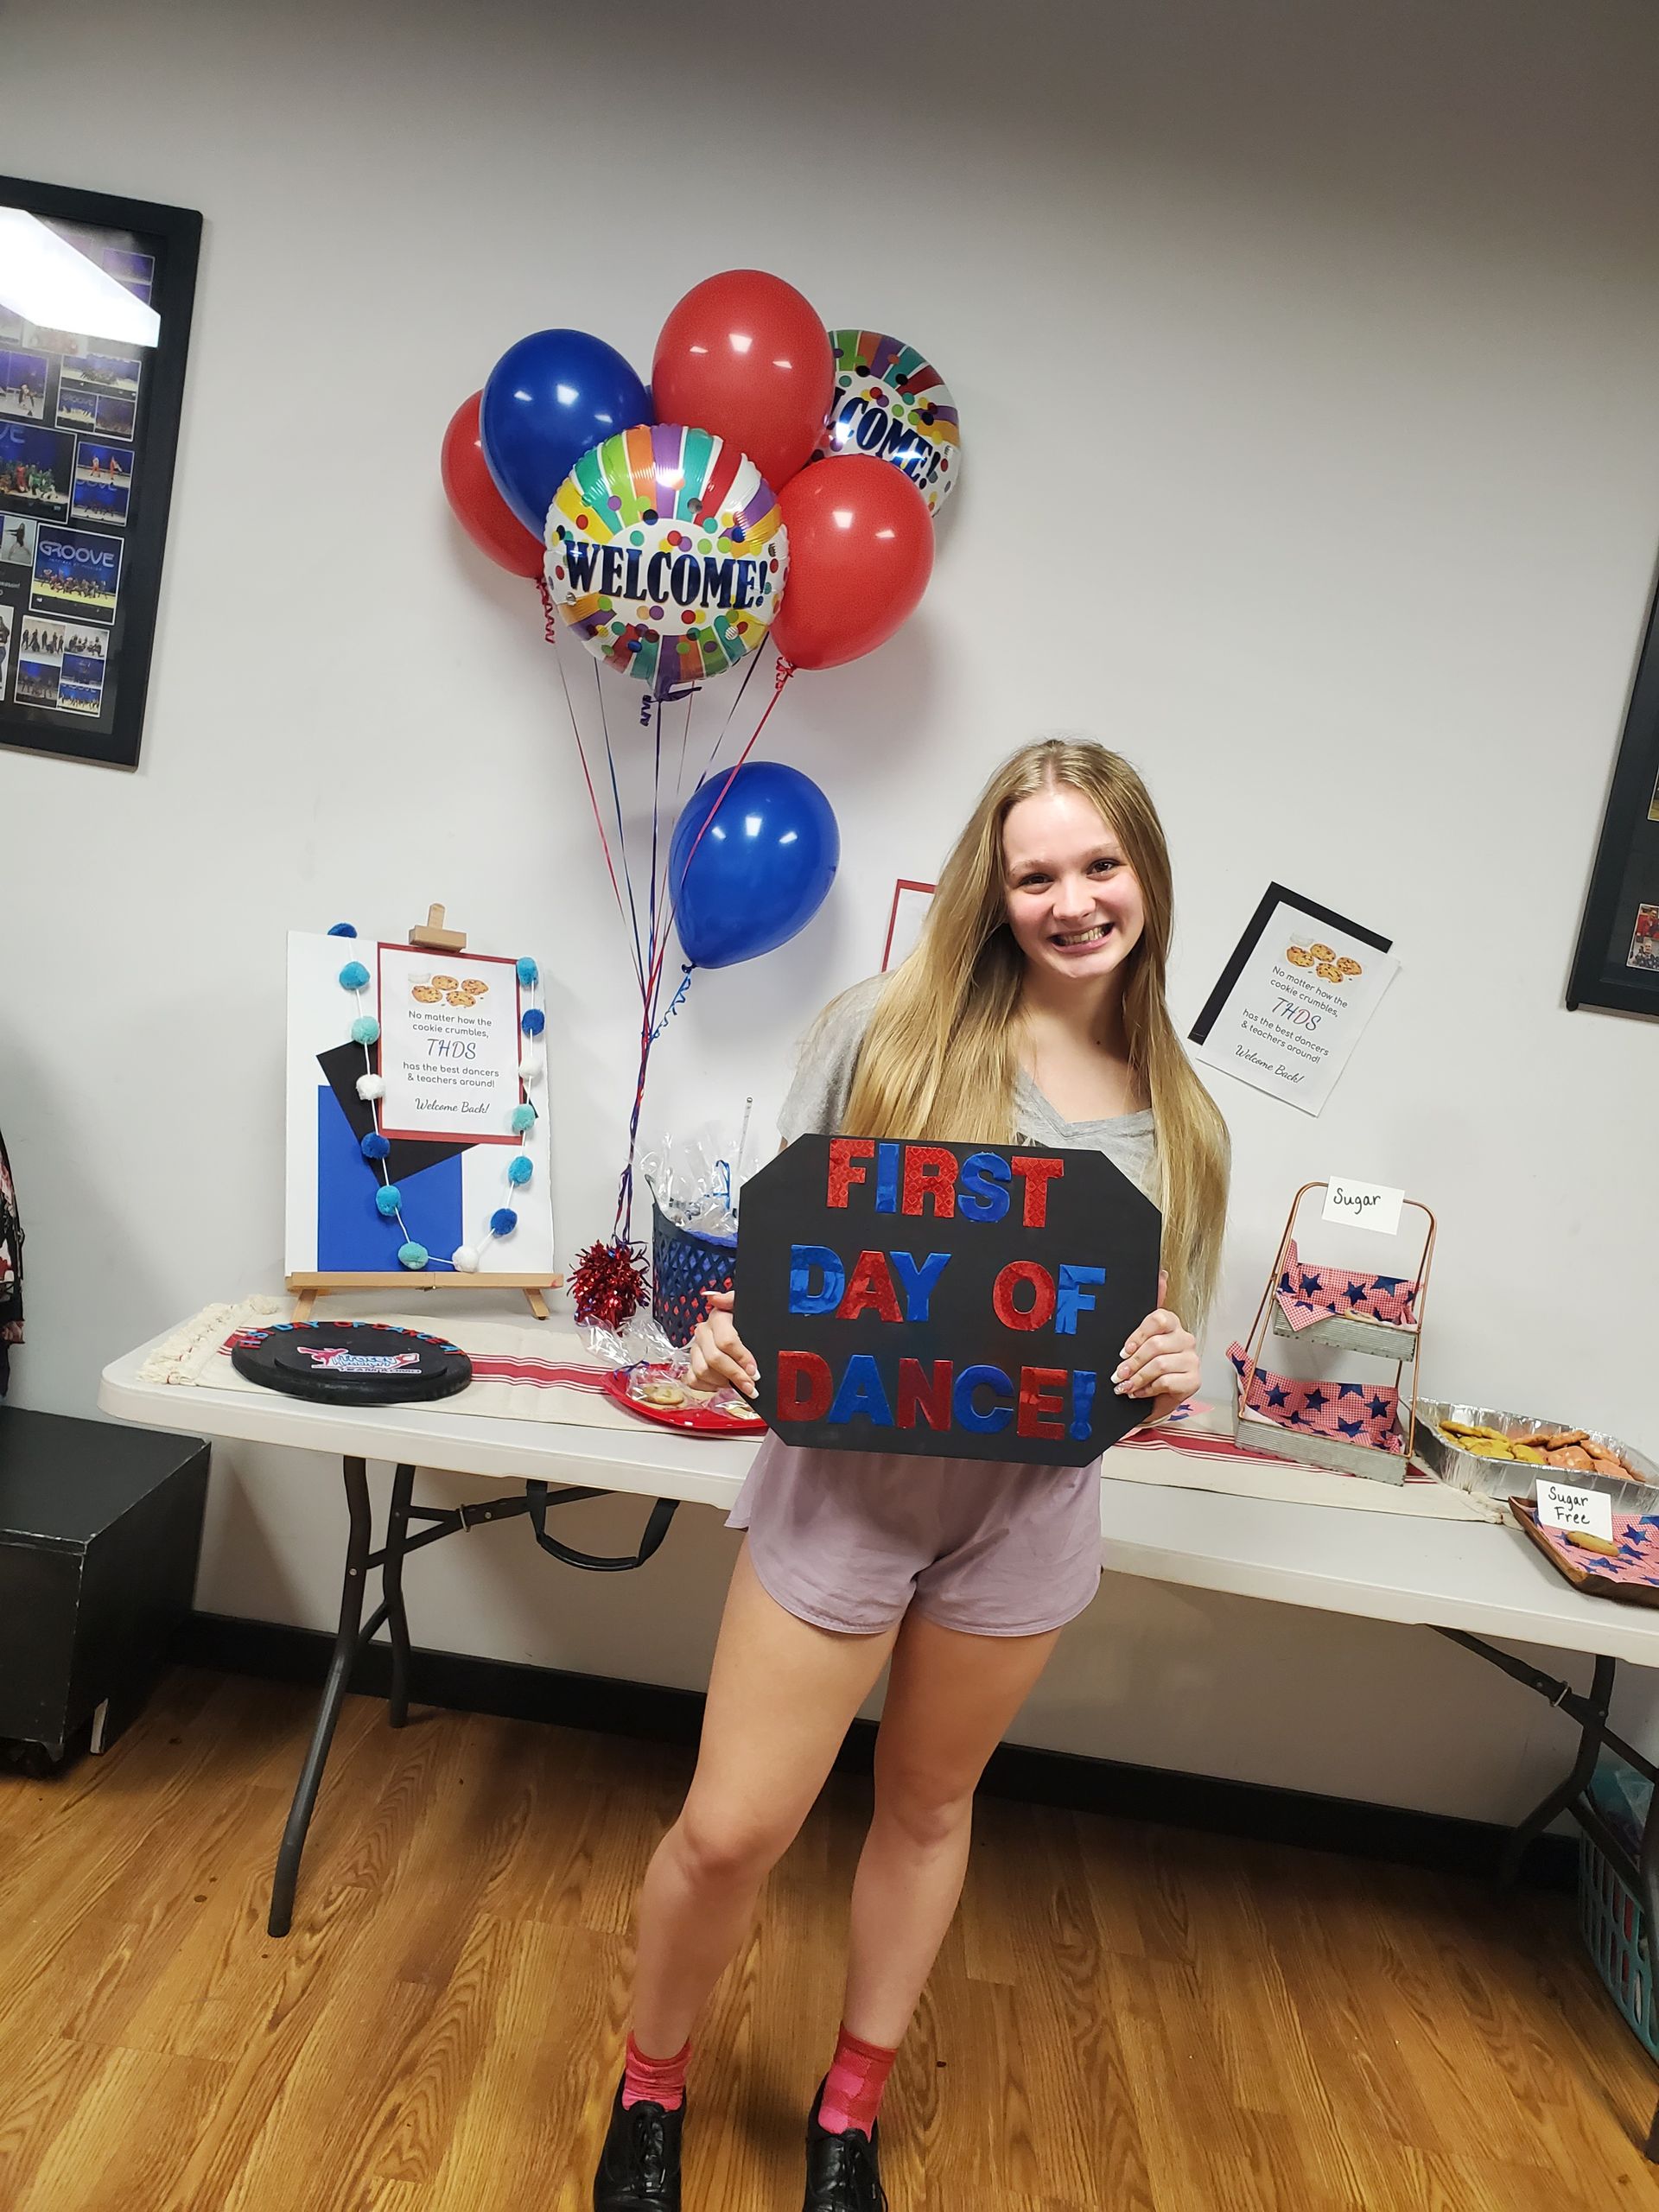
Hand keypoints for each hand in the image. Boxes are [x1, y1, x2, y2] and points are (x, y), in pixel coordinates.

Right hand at [686, 1289, 758, 1399]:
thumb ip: (732, 1299)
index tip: (754, 1370)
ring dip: (722, 1382)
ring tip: (739, 1385)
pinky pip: (693, 1380)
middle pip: (714, 1358)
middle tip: (751, 1386)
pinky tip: (722, 1384)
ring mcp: (695, 1349)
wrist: (742, 1332)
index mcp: (718, 1318)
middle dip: (735, 1375)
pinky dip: (708, 1387)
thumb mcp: (747, 1308)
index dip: (741, 1357)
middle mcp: (703, 1333)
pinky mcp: (691, 1364)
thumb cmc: (746, 1323)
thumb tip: (714, 1297)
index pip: (726, 1341)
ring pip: (702, 1371)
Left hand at [1113, 1270, 1198, 1410]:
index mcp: (1171, 1323)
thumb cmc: (1146, 1364)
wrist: (1155, 1395)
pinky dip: (1148, 1389)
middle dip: (1132, 1362)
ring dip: (1138, 1378)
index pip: (1159, 1318)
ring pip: (1160, 1365)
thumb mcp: (1140, 1338)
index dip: (1138, 1335)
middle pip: (1156, 1345)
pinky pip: (1167, 1382)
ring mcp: (1192, 1359)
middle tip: (1118, 1374)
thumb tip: (1161, 1275)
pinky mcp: (1194, 1380)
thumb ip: (1148, 1308)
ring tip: (1126, 1385)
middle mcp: (1185, 1338)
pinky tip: (1140, 1392)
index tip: (1123, 1350)